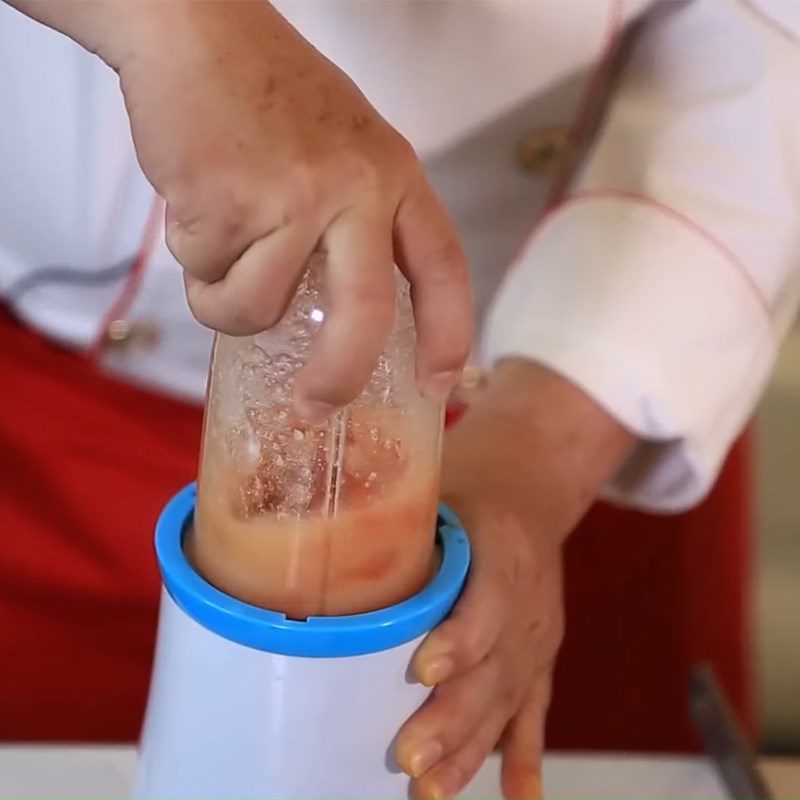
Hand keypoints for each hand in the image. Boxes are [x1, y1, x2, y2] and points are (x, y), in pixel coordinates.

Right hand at [14, 0, 472, 418]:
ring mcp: (294, 197)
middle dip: (337, 377)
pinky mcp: (230, 204)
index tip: (439, 384)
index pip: (443, 268)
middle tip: (314, 406)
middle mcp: (356, 189)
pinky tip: (195, 207)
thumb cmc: (268, 96)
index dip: (449, 334)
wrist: (195, 29)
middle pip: (365, 316)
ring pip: (257, 308)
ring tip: (216, 247)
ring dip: (225, 302)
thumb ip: (355, 224)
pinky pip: (207, 278)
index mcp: (395, 176)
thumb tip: (337, 315)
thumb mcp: (345, 151)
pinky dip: (193, 263)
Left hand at [396, 361, 633, 798]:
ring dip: (473, 747)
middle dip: (454, 717)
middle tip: (409, 756)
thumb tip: (308, 538)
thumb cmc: (473, 480)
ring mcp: (536, 632)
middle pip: (496, 668)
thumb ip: (389, 512)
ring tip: (432, 789)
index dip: (460, 640)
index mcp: (503, 547)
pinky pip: (535, 709)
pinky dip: (525, 756)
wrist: (532, 478)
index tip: (422, 671)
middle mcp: (528, 598)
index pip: (488, 603)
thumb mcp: (438, 480)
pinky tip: (519, 799)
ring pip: (509, 700)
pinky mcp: (538, 653)